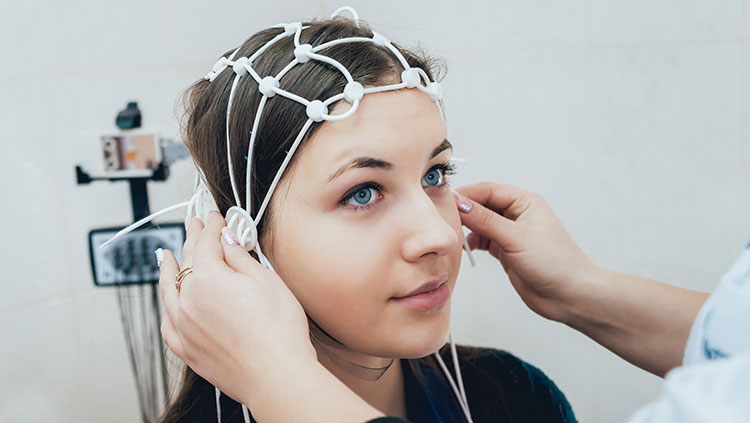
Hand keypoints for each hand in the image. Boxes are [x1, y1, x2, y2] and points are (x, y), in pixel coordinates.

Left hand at [157, 211, 315, 409]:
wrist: (276, 375)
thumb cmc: (277, 331)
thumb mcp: (265, 280)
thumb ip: (240, 257)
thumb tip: (228, 238)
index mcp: (207, 278)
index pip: (206, 242)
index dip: (211, 225)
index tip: (215, 217)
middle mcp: (187, 301)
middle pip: (186, 261)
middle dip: (190, 239)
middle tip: (193, 224)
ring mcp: (183, 327)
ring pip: (168, 291)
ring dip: (168, 269)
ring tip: (166, 256)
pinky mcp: (187, 350)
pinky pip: (167, 323)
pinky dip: (166, 307)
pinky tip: (168, 302)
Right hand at [454, 182, 600, 322]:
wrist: (570, 296)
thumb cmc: (555, 263)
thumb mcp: (516, 238)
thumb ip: (486, 221)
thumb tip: (460, 203)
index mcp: (525, 202)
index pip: (488, 190)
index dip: (466, 195)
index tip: (444, 203)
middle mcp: (518, 214)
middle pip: (482, 204)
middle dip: (464, 211)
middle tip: (443, 220)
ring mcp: (512, 233)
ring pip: (481, 223)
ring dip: (467, 228)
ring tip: (451, 236)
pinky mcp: (507, 251)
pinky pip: (483, 240)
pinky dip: (472, 242)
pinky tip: (464, 248)